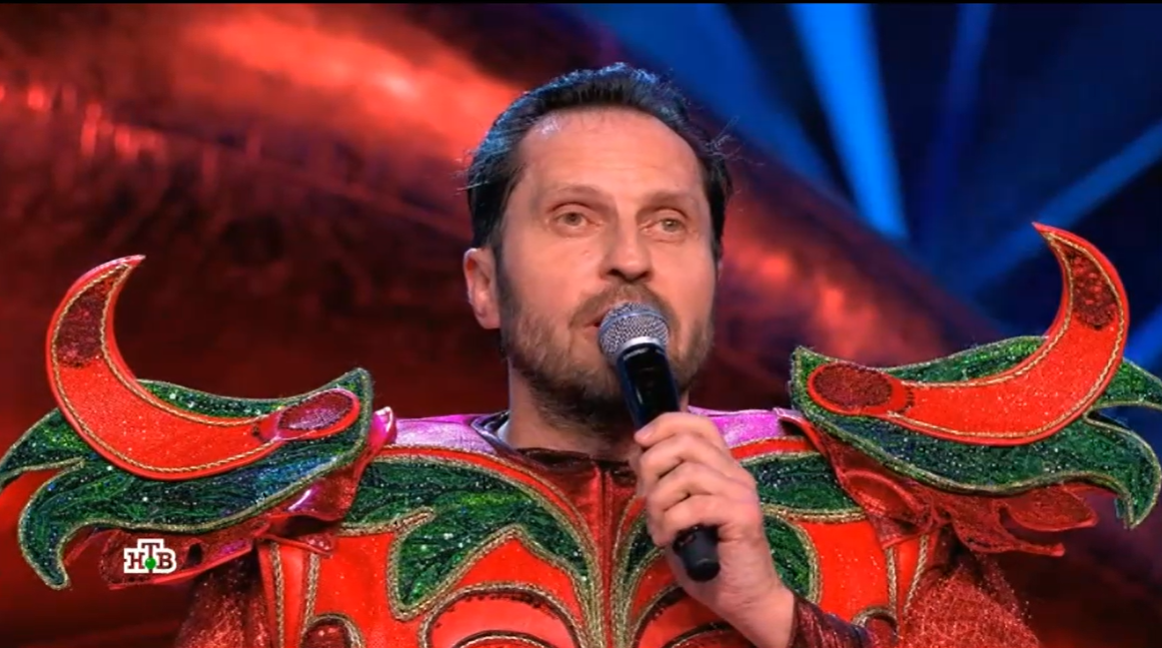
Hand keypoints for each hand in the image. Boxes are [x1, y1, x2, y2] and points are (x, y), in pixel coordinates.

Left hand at [630, 412, 796, 647]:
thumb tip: (637, 454)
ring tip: (657, 527)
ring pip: (688, 472)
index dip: (665, 424)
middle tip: (645, 498)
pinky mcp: (743, 516)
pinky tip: (668, 540)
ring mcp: (742, 493)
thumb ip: (662, 484)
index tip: (639, 442)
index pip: (698, 424)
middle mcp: (735, 474)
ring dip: (659, 500)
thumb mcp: (674, 515)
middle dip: (652, 465)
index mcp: (722, 468)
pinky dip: (671, 521)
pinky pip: (696, 505)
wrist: (744, 599)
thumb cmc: (707, 560)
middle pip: (687, 442)